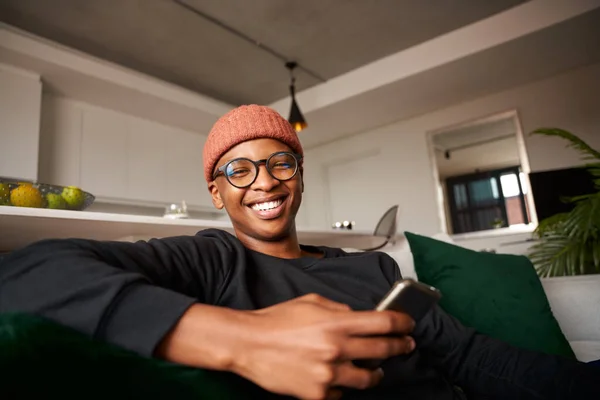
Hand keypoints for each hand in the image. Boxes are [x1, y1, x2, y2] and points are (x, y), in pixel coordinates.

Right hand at [233, 294, 415, 399]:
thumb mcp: (312, 302)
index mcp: (336, 323)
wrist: (249, 344)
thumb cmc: (277, 321)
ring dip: (375, 372)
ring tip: (375, 369)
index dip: (402, 323)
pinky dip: (342, 384)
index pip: (383, 323)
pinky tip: (335, 376)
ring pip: (368, 378)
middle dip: (400, 346)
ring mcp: (328, 374)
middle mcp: (336, 349)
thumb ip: (339, 310)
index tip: (408, 324)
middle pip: (382, 350)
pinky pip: (342, 391)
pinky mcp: (318, 394)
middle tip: (406, 345)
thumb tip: (358, 317)